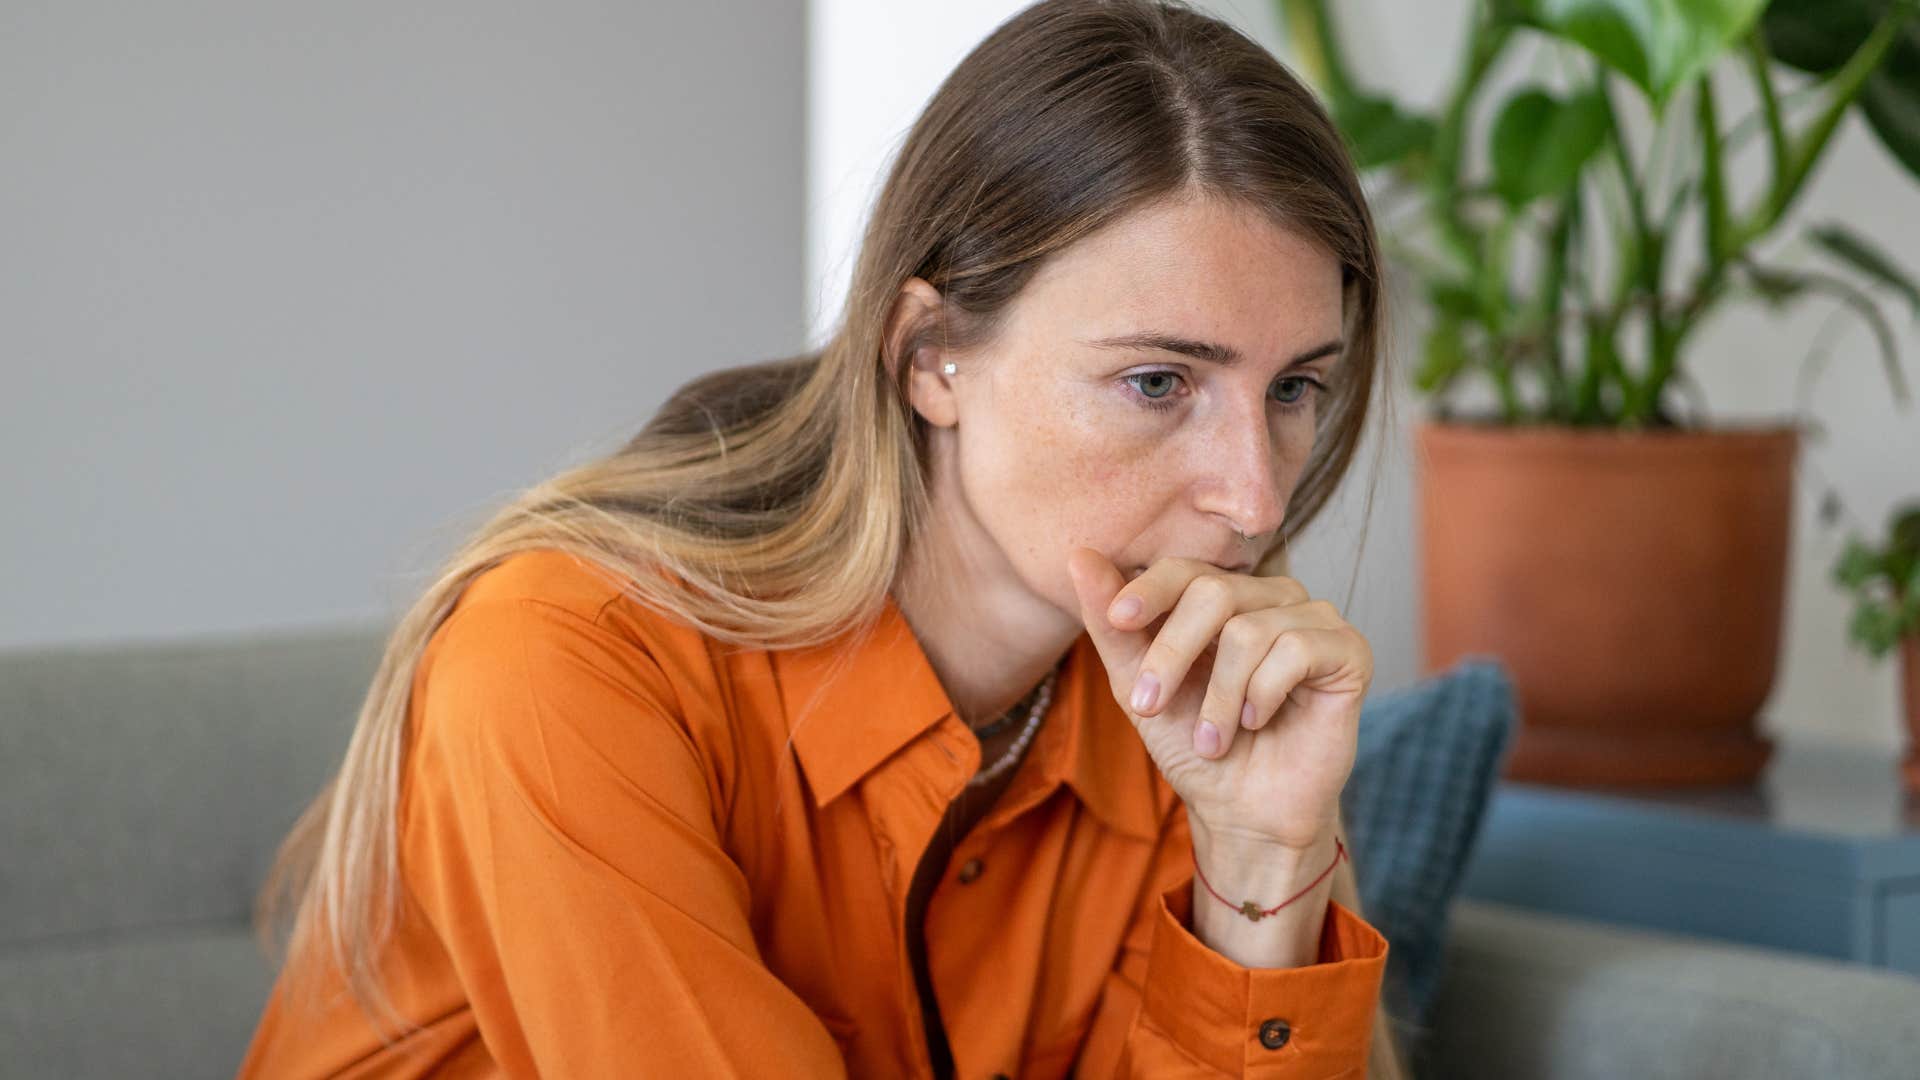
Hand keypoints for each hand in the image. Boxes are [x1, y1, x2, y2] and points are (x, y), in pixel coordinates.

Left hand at [1065, 547, 1370, 851]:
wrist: (1243, 813)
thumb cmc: (1193, 747)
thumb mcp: (1139, 687)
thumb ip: (1112, 627)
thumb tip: (1079, 555)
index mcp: (1223, 598)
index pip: (1185, 569)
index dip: (1149, 589)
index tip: (1118, 619)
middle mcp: (1271, 598)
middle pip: (1213, 592)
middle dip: (1172, 654)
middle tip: (1150, 707)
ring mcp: (1314, 620)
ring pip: (1250, 630)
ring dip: (1218, 697)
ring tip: (1213, 739)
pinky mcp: (1349, 651)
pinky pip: (1296, 649)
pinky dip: (1263, 695)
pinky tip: (1259, 722)